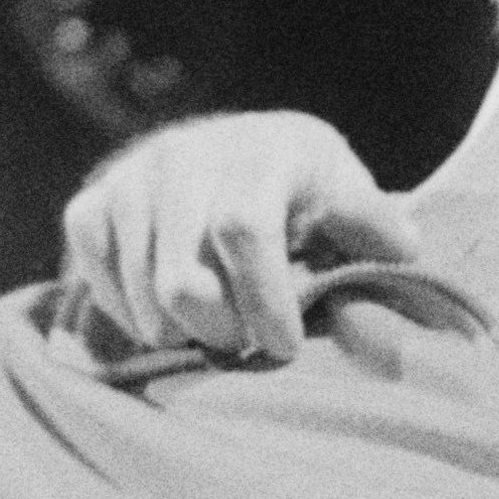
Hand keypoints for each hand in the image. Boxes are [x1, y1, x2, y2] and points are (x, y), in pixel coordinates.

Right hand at [54, 111, 420, 364]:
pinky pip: (94, 272)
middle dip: (219, 331)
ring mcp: (134, 177)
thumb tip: (405, 248)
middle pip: (183, 279)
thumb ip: (374, 224)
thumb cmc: (308, 189)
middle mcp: (188, 155)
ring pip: (141, 289)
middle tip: (245, 342)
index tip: (284, 348)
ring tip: (215, 329)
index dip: (263, 301)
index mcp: (263, 151)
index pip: (243, 230)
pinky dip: (129, 310)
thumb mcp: (350, 196)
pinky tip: (164, 315)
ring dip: (179, 331)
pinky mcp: (93, 201)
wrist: (241, 150)